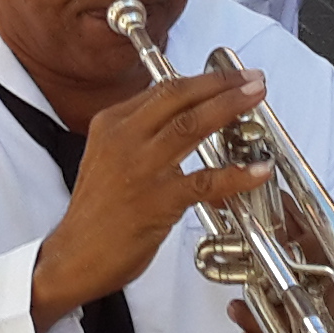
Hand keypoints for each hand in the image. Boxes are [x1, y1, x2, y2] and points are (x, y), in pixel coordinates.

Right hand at [26, 66, 273, 329]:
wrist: (74, 256)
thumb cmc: (97, 212)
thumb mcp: (108, 156)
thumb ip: (140, 134)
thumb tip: (183, 118)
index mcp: (111, 123)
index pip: (163, 89)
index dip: (203, 80)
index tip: (231, 77)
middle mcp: (123, 137)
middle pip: (178, 96)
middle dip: (220, 83)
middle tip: (253, 78)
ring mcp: (141, 168)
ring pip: (191, 125)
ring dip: (229, 108)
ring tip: (256, 99)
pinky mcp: (157, 201)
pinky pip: (205, 181)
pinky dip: (236, 174)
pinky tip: (259, 169)